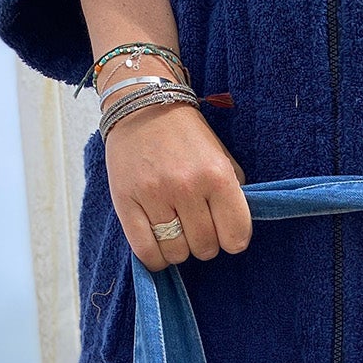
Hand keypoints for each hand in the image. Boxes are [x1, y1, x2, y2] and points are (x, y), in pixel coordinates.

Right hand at [104, 101, 252, 268]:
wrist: (142, 105)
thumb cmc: (186, 135)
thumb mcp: (221, 156)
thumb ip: (233, 193)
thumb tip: (235, 230)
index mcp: (217, 176)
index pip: (236, 238)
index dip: (232, 239)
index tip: (224, 231)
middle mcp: (187, 187)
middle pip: (205, 248)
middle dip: (204, 242)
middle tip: (196, 225)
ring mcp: (154, 196)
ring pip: (177, 253)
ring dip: (179, 249)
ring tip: (176, 229)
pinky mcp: (126, 202)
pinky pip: (146, 252)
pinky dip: (156, 258)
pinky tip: (159, 246)